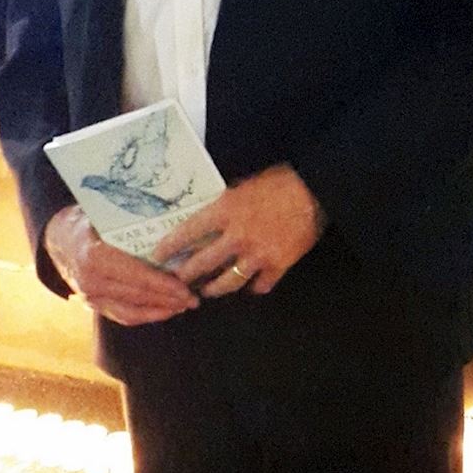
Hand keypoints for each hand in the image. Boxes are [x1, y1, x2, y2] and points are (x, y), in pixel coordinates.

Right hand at [44, 204, 198, 324]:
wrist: (57, 239)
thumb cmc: (86, 221)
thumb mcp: (102, 214)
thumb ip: (129, 220)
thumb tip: (169, 216)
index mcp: (93, 256)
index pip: (134, 275)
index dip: (161, 284)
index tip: (185, 287)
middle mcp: (90, 281)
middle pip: (136, 295)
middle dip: (167, 299)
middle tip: (194, 298)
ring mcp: (90, 297)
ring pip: (131, 311)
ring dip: (160, 311)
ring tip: (184, 305)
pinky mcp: (93, 306)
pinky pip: (122, 316)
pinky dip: (146, 315)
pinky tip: (166, 310)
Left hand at [153, 164, 325, 298]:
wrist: (315, 191)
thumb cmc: (279, 182)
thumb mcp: (244, 186)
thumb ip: (226, 205)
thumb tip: (209, 219)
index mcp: (226, 210)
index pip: (188, 232)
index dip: (169, 246)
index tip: (157, 256)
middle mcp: (237, 236)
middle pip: (202, 265)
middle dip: (185, 276)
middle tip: (177, 281)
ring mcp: (257, 255)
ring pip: (226, 283)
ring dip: (213, 288)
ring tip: (207, 290)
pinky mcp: (277, 266)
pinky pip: (258, 286)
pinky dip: (252, 287)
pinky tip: (248, 286)